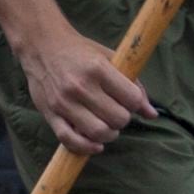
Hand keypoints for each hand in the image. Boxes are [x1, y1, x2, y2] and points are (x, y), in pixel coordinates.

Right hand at [13, 27, 153, 153]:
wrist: (42, 46)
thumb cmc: (79, 51)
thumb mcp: (109, 58)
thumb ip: (133, 84)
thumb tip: (152, 114)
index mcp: (98, 69)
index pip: (131, 99)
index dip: (135, 103)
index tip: (128, 100)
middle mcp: (81, 86)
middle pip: (118, 118)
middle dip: (123, 119)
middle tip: (116, 112)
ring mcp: (64, 102)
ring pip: (98, 133)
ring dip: (109, 134)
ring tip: (107, 126)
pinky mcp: (50, 114)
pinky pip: (70, 140)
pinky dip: (86, 147)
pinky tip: (95, 144)